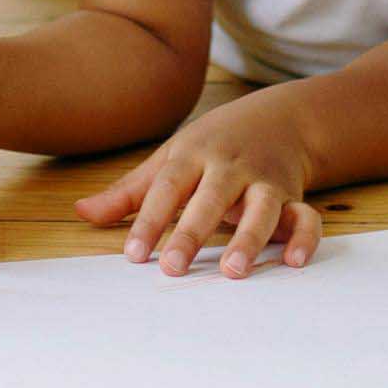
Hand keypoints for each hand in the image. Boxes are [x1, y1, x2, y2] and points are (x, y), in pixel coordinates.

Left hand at [76, 101, 322, 277]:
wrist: (280, 117)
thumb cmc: (214, 144)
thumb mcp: (171, 157)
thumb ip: (130, 191)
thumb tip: (81, 213)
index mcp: (194, 155)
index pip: (167, 186)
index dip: (149, 220)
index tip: (133, 255)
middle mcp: (230, 166)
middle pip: (211, 197)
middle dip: (192, 232)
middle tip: (173, 269)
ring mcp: (265, 180)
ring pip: (261, 207)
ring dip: (248, 237)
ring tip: (233, 270)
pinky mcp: (294, 196)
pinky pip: (306, 216)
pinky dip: (304, 238)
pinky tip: (295, 261)